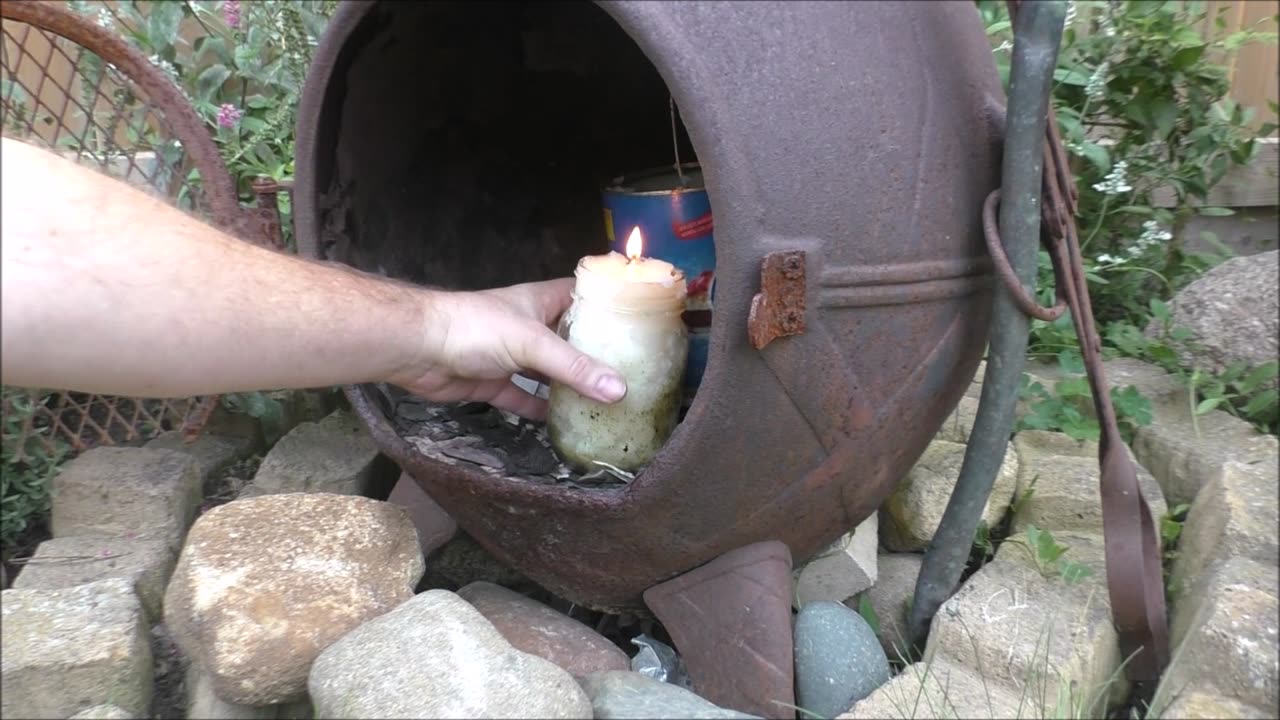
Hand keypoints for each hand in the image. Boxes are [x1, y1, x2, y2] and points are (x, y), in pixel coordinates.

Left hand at [387, 278, 626, 418]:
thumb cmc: (474, 327)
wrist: (417, 348)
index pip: (583, 295)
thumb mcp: (532, 343)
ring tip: (606, 403)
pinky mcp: (494, 383)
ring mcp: (512, 356)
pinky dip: (540, 411)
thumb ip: (574, 368)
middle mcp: (530, 326)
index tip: (641, 321)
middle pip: (570, 339)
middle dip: (596, 354)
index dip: (609, 303)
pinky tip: (563, 425)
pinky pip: (524, 399)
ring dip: (570, 387)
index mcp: (542, 301)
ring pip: (548, 373)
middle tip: (633, 372)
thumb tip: (619, 390)